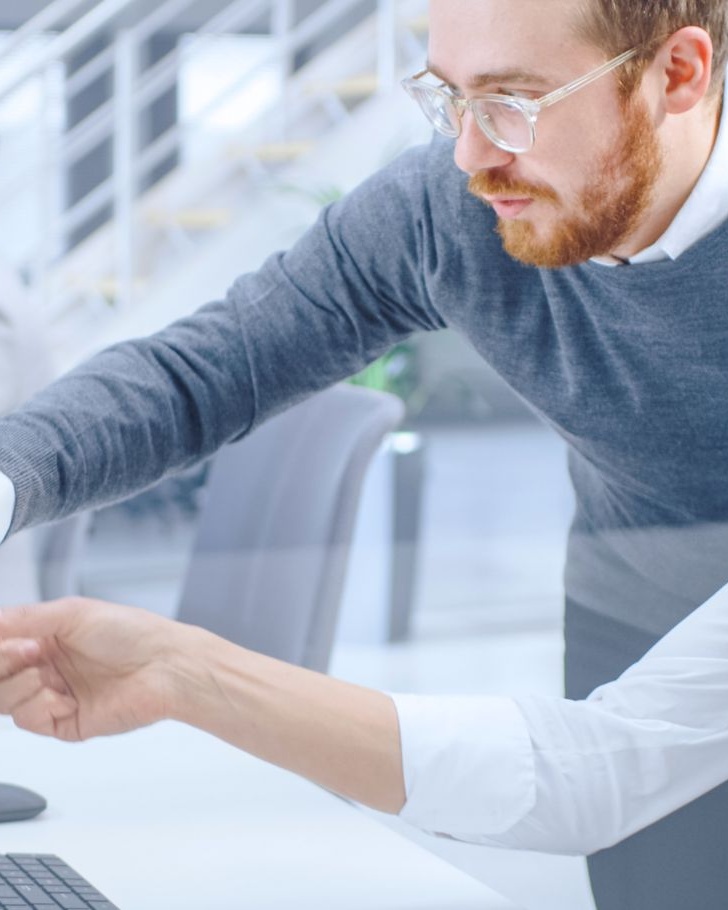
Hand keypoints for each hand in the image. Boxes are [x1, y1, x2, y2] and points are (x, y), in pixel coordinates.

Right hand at [0, 597, 185, 740]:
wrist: (164, 667)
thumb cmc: (131, 633)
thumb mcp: (72, 613)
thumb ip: (25, 618)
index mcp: (46, 637)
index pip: (1, 645)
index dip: (1, 647)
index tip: (11, 641)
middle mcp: (46, 666)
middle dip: (5, 663)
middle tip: (30, 652)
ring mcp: (53, 695)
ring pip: (5, 699)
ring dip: (22, 686)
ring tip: (51, 676)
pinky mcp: (63, 722)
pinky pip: (29, 720)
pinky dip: (41, 707)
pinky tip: (67, 698)